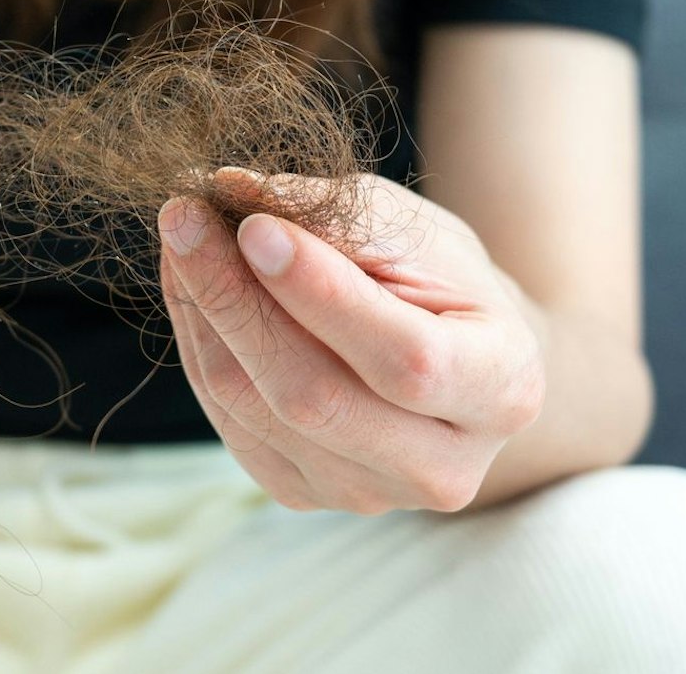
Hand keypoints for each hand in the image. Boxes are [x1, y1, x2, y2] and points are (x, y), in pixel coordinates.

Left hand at [159, 169, 544, 512]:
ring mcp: (368, 494)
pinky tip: (192, 288)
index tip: (253, 226)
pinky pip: (227, 421)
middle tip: (185, 217)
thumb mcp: (416, 232)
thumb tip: (233, 192)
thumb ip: (337, 217)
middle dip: (235, 298)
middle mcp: (442, 468)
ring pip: (254, 409)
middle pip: (314, 397)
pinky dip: (199, 345)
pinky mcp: (303, 494)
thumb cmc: (444, 282)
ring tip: (184, 236)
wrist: (455, 361)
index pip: (404, 358)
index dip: (321, 295)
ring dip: (202, 313)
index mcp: (502, 391)